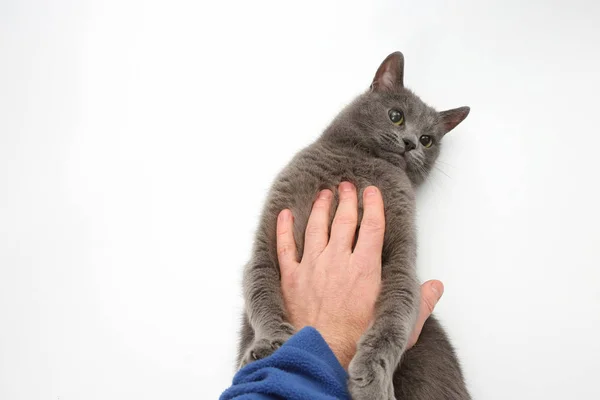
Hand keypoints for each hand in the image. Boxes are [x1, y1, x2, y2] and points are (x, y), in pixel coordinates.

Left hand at [277, 182, 443, 367]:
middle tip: (346, 186)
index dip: (373, 205)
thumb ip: (421, 303)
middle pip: (343, 220)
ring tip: (323, 194)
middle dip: (346, 199)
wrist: (324, 358)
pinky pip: (285, 247)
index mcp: (365, 268)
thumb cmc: (359, 343)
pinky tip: (285, 215)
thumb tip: (435, 287)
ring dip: (320, 208)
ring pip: (315, 227)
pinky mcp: (291, 279)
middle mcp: (338, 261)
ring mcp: (312, 267)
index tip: (372, 191)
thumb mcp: (401, 326)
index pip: (372, 226)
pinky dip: (284, 229)